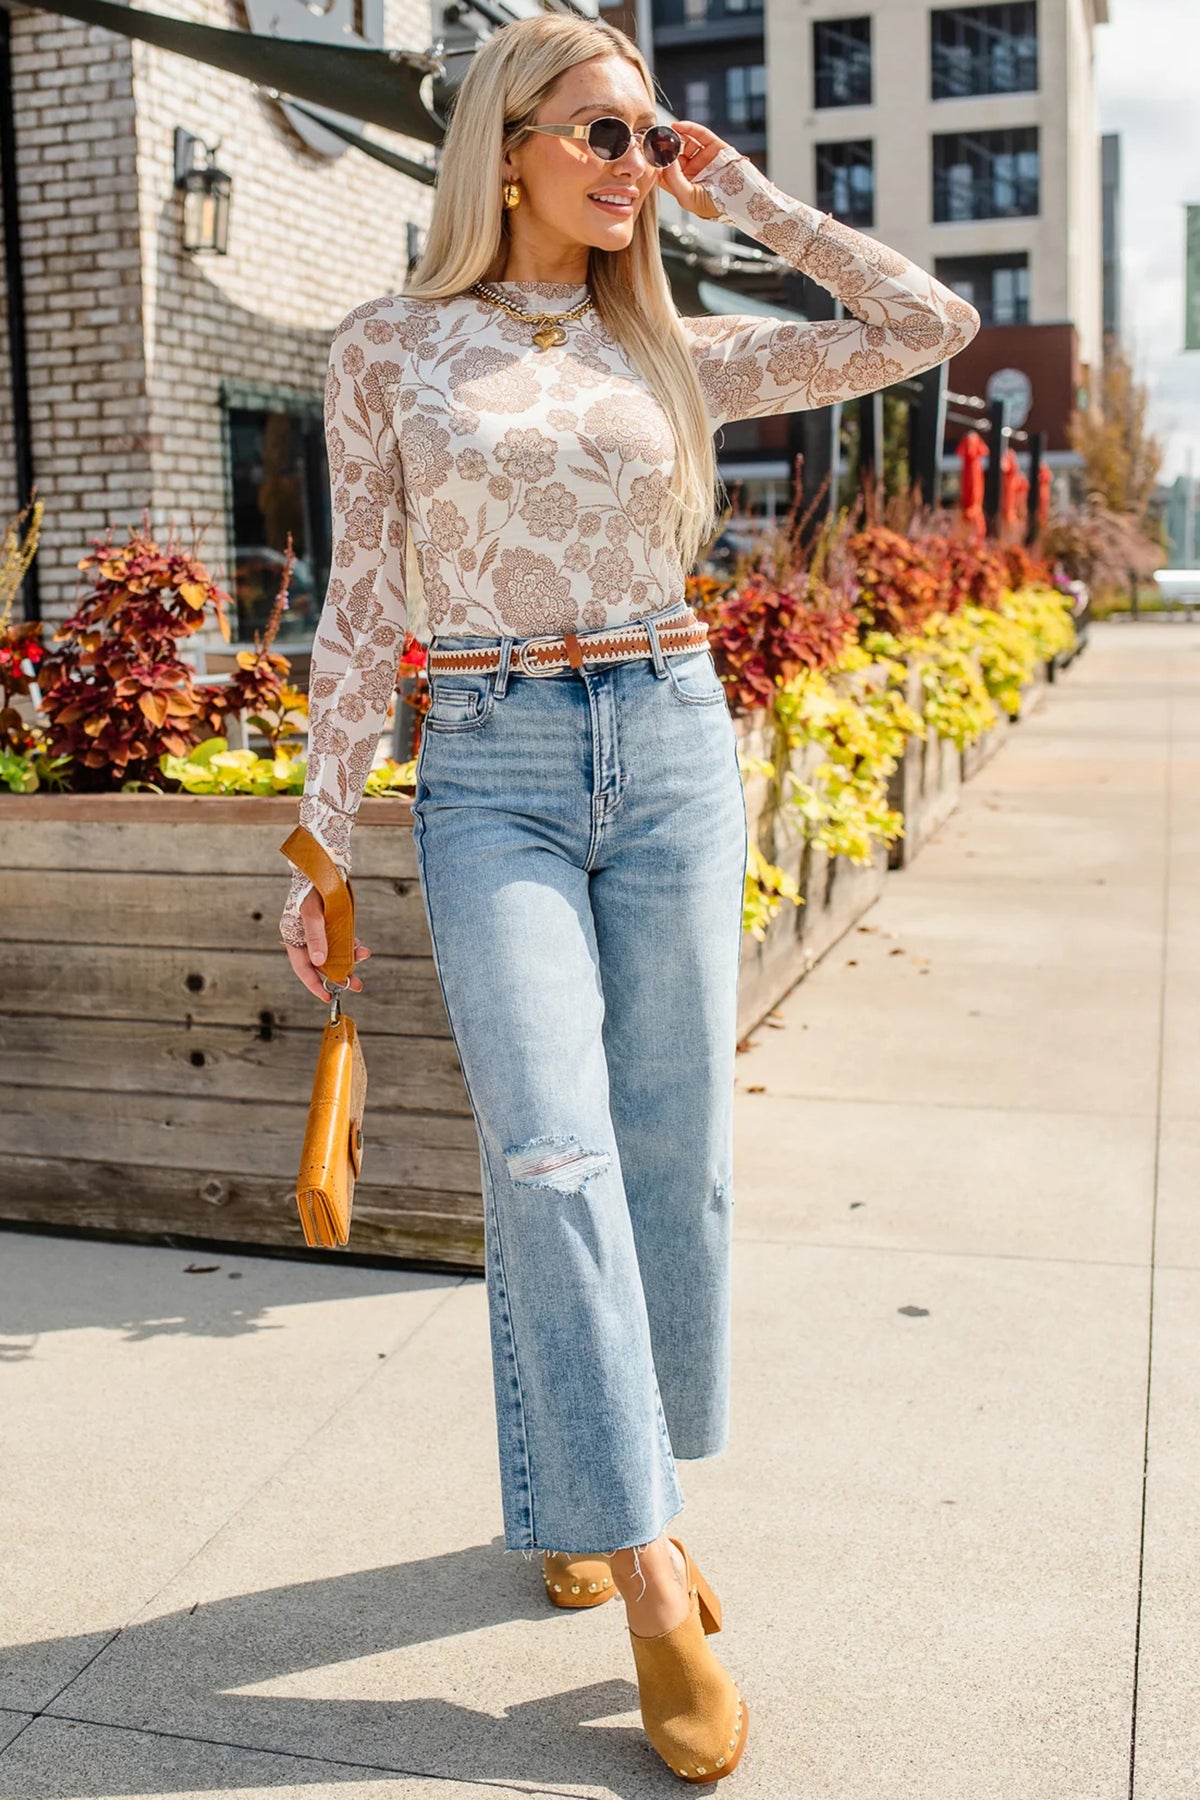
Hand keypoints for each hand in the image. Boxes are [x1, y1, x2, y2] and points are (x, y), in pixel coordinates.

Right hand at [284, 885, 370, 1003]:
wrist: (324, 864)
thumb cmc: (313, 887)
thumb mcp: (313, 913)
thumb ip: (316, 937)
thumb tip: (320, 963)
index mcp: (293, 936)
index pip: (302, 967)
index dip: (315, 984)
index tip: (328, 998)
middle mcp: (305, 936)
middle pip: (320, 963)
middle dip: (338, 974)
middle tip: (356, 985)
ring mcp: (318, 930)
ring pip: (333, 952)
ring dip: (349, 958)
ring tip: (364, 957)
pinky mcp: (331, 923)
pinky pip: (340, 940)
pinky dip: (350, 945)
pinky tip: (361, 947)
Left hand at [656, 120, 734, 219]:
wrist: (742, 201)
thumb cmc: (714, 206)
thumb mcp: (687, 196)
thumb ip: (672, 179)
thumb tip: (663, 158)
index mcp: (683, 185)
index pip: (664, 171)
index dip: (656, 162)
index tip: (646, 154)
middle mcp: (692, 171)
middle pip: (673, 155)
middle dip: (664, 147)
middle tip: (654, 139)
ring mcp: (704, 158)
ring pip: (685, 143)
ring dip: (675, 137)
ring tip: (666, 134)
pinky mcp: (715, 147)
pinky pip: (700, 134)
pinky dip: (688, 128)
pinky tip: (677, 126)